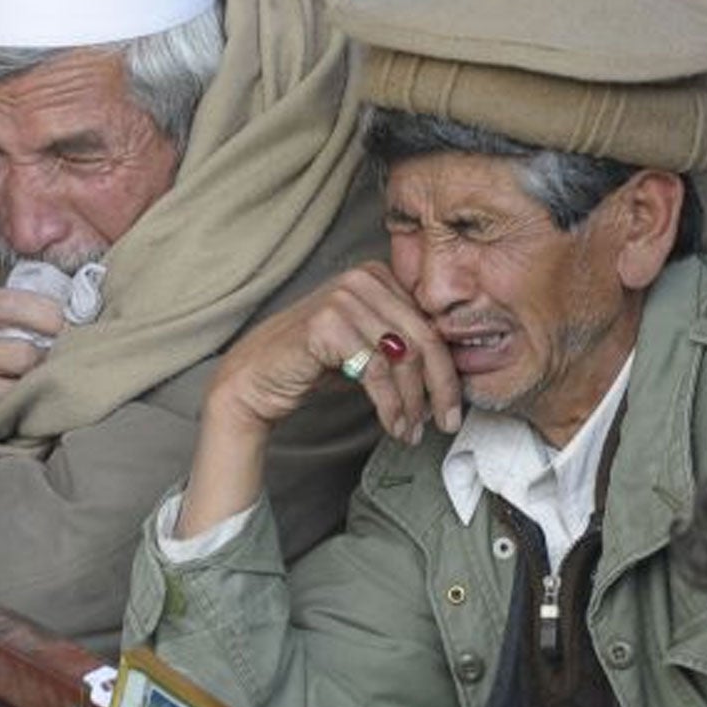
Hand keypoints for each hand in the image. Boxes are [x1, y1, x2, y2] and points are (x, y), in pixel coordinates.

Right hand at [0, 287, 63, 440]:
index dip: (46, 315)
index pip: (11, 305)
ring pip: (15, 395)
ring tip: (29, 392)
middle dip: (42, 363)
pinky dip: (12, 423)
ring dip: (29, 396)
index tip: (59, 326)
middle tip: (46, 366)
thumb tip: (57, 319)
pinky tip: (12, 416)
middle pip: (24, 356)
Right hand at [177, 261, 461, 538]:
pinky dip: (390, 405)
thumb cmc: (310, 365)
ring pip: (403, 358)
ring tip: (410, 431)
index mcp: (377, 276)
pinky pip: (376, 371)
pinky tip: (392, 424)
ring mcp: (343, 297)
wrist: (254, 379)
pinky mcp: (327, 323)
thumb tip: (451, 375)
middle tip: (446, 423)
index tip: (452, 407)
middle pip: (424, 339)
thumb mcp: (365, 349)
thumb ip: (401, 347)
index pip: (430, 324)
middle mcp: (362, 278)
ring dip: (413, 404)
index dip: (448, 370)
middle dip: (440, 389)